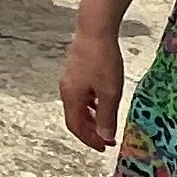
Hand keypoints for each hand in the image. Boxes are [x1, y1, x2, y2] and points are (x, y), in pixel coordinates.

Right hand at [57, 28, 122, 151]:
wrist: (95, 29)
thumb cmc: (102, 60)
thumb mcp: (109, 93)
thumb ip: (107, 117)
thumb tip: (105, 137)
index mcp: (71, 97)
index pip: (76, 126)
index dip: (89, 140)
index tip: (104, 147)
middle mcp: (66, 89)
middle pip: (75, 117)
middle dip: (90, 130)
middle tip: (107, 138)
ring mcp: (70, 79)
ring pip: (79, 105)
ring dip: (92, 117)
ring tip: (107, 122)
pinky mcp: (76, 70)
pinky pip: (81, 94)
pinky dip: (91, 104)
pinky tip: (103, 101)